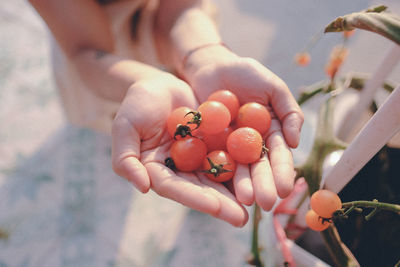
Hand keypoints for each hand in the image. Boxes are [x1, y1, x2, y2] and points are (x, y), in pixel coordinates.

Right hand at [111, 71, 247, 226]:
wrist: (159, 84)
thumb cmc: (137, 103)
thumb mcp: (124, 127)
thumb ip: (126, 159)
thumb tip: (143, 188)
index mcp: (157, 171)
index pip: (175, 189)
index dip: (194, 198)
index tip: (216, 206)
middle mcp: (179, 170)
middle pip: (200, 189)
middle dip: (221, 204)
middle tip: (242, 218)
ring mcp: (197, 158)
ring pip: (218, 177)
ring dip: (237, 190)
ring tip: (257, 203)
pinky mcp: (213, 144)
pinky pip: (229, 154)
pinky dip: (243, 164)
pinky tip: (261, 174)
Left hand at [182, 45, 303, 209]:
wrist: (211, 66)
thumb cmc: (245, 73)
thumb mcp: (273, 87)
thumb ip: (289, 112)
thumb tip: (296, 143)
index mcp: (270, 132)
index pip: (278, 155)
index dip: (282, 172)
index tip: (285, 190)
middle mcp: (250, 143)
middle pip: (258, 167)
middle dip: (264, 185)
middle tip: (266, 204)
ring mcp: (228, 146)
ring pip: (237, 168)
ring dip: (242, 185)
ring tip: (244, 201)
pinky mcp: (207, 145)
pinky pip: (212, 159)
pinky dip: (217, 173)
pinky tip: (220, 188)